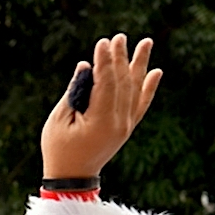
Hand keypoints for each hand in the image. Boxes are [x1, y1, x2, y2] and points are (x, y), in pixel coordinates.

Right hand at [40, 35, 161, 179]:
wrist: (73, 178)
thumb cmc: (59, 149)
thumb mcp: (59, 121)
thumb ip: (75, 92)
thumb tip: (87, 66)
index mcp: (101, 122)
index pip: (107, 84)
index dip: (105, 62)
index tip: (103, 42)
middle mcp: (119, 123)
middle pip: (123, 83)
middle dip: (120, 58)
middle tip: (119, 37)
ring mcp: (126, 126)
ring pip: (135, 90)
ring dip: (140, 65)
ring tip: (146, 43)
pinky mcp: (127, 128)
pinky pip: (141, 105)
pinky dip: (149, 88)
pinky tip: (155, 72)